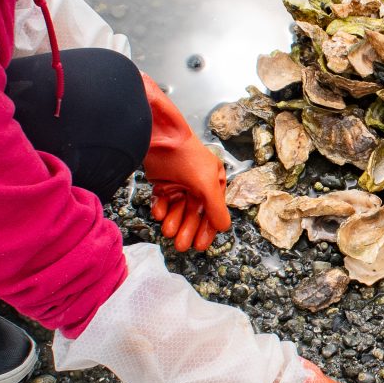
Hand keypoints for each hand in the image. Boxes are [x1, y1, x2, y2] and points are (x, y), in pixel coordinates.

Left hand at [140, 74, 229, 251]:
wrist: (159, 136)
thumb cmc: (187, 156)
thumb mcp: (207, 183)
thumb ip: (215, 208)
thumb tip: (225, 228)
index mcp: (214, 182)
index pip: (212, 211)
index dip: (207, 229)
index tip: (200, 246)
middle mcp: (198, 184)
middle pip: (194, 213)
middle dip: (188, 229)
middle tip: (182, 245)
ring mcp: (179, 182)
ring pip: (177, 209)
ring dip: (174, 221)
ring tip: (169, 231)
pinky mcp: (162, 181)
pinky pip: (163, 201)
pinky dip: (161, 208)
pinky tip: (160, 213)